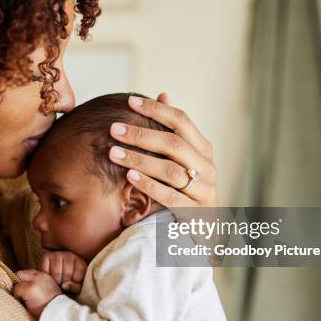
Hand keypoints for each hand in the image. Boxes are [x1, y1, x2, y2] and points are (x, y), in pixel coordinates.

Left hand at [13, 270, 61, 317]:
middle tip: (20, 293)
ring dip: (18, 290)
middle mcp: (40, 276)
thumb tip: (26, 284)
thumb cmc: (52, 305)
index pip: (29, 272)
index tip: (24, 289)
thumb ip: (39, 284)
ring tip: (23, 299)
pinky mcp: (29, 289)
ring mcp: (34, 282)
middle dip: (18, 282)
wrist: (58, 313)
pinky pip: (16, 289)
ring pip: (17, 280)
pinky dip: (17, 296)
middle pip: (21, 273)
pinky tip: (24, 302)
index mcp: (45, 276)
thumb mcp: (49, 290)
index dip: (24, 281)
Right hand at [38, 251, 87, 293]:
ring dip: (55, 281)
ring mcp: (57, 254)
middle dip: (64, 283)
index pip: (78, 275)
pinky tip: (50, 277)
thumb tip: (64, 285)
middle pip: (67, 273)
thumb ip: (75, 287)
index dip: (74, 284)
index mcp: (80, 262)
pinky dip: (47, 277)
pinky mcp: (46, 256)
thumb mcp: (78, 286)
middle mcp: (70, 255)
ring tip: (57, 281)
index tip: (72, 284)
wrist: (59, 275)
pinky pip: (46, 270)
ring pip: (56, 273)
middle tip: (63, 283)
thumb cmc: (71, 282)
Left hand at [108, 93, 216, 208]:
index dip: (156, 109)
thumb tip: (163, 93)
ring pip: (170, 170)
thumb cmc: (187, 186)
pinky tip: (129, 177)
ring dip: (139, 159)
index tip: (130, 101)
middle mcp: (207, 166)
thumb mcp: (184, 157)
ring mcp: (203, 190)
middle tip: (114, 128)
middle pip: (173, 144)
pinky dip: (148, 185)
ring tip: (113, 152)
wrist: (205, 227)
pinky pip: (169, 196)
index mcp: (203, 148)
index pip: (181, 121)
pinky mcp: (193, 212)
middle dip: (141, 134)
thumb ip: (173, 130)